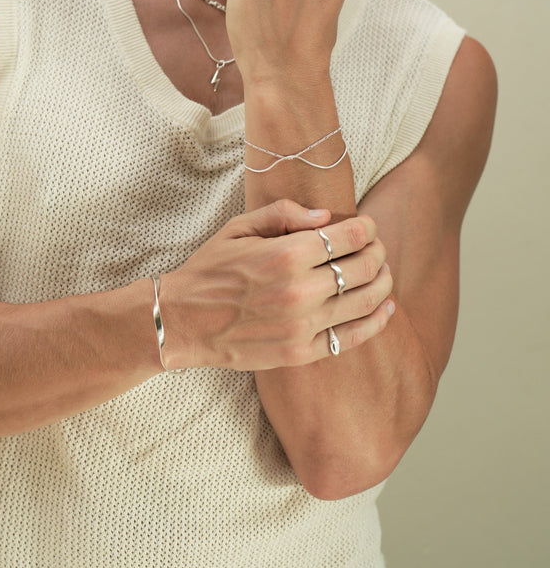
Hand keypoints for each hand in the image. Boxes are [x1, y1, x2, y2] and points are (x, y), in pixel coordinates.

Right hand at [160, 200, 393, 370]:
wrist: (182, 321)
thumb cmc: (210, 269)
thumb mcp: (239, 227)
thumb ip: (284, 214)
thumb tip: (326, 217)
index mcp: (286, 254)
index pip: (349, 237)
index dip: (367, 228)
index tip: (369, 226)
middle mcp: (299, 290)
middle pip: (363, 267)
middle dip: (377, 253)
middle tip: (377, 248)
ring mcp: (302, 326)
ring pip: (364, 302)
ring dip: (383, 284)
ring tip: (384, 274)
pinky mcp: (300, 353)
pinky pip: (350, 338)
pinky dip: (375, 322)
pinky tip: (385, 309)